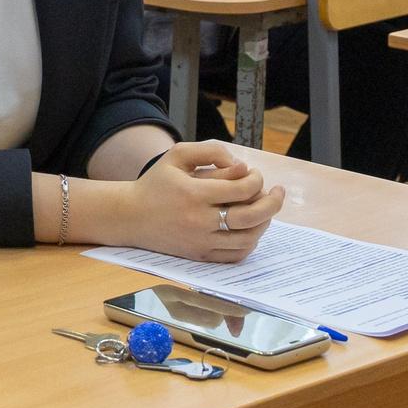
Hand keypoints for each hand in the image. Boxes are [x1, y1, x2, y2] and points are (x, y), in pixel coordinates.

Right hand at [116, 142, 284, 262]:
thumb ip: (210, 152)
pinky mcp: (200, 255)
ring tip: (265, 210)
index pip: (241, 189)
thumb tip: (241, 166)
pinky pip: (235, 255)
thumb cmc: (155, 183)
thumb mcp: (176, 156)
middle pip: (251, 216)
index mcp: (194, 194)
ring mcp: (200, 241)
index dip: (256, 180)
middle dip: (273, 202)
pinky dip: (250, 242)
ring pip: (248, 238)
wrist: (130, 216)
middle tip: (278, 192)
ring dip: (264, 223)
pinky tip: (250, 229)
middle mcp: (199, 220)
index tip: (254, 174)